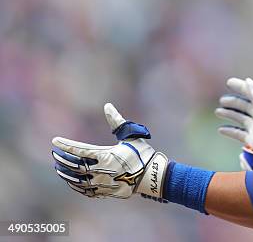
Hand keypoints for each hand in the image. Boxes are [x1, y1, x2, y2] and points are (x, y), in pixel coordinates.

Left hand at [51, 103, 167, 200]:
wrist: (152, 176)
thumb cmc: (142, 154)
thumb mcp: (130, 135)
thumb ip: (116, 121)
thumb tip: (107, 106)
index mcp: (106, 155)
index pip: (79, 149)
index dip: (66, 145)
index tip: (55, 140)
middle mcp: (101, 171)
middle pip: (74, 166)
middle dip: (63, 159)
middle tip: (55, 154)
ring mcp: (102, 183)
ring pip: (77, 180)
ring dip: (66, 173)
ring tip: (59, 168)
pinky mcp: (105, 192)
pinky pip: (85, 191)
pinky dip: (75, 186)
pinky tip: (71, 181)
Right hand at [216, 78, 252, 166]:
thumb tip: (247, 80)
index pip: (250, 93)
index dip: (240, 87)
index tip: (229, 82)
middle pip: (244, 106)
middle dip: (233, 102)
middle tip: (222, 100)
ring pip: (240, 118)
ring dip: (229, 114)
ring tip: (218, 112)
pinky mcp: (252, 139)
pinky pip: (239, 134)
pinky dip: (229, 131)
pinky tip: (221, 129)